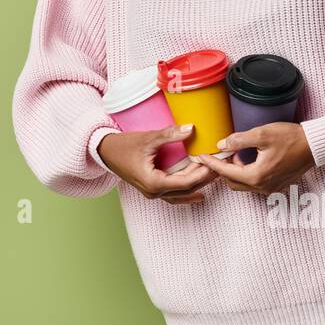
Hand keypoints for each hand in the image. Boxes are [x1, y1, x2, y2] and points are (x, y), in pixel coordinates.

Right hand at [97, 124, 218, 204]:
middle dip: (204, 178)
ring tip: (213, 176)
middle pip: (187, 190)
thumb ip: (169, 134)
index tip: (215, 162)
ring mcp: (152, 193)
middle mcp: (154, 192)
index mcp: (154, 183)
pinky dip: (187, 192)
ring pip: (181, 195)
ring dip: (197, 185)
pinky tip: (198, 191)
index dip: (203, 172)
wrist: (104, 152)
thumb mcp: (147, 138)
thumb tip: (191, 129)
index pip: (186, 182)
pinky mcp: (152, 189)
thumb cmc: (122, 146)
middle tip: (220, 166)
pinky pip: (174, 195)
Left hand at [192, 122, 314, 194]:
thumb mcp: (262, 134)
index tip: (200, 157)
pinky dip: (246, 174)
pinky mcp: (277, 185)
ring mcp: (271, 188)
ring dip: (235, 171)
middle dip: (223, 169)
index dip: (211, 163)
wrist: (316, 145)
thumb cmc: (291, 138)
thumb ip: (239, 140)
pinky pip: (254, 183)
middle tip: (220, 153)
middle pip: (232, 182)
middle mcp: (263, 187)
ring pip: (243, 184)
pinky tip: (248, 159)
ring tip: (236, 154)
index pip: (226, 171)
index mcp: (256, 176)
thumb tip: (222, 144)